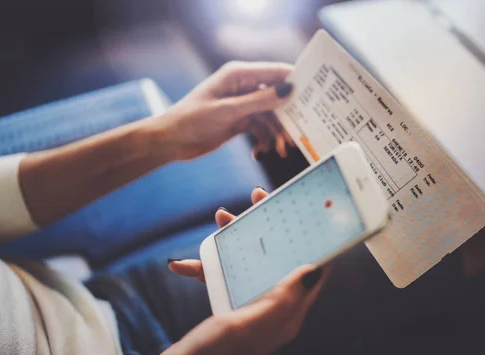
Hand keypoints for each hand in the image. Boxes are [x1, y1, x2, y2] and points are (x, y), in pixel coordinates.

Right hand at [151, 188, 329, 354]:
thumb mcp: (251, 324)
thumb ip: (284, 298)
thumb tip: (315, 270)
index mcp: (286, 315)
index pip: (310, 269)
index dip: (309, 238)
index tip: (301, 208)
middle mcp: (273, 309)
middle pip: (279, 258)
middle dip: (268, 227)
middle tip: (256, 199)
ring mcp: (250, 308)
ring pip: (249, 263)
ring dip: (235, 239)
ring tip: (220, 218)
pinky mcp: (228, 311)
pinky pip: (221, 280)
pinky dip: (205, 268)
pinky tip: (182, 264)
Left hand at [158, 61, 295, 160]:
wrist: (170, 141)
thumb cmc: (191, 120)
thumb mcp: (228, 111)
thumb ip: (259, 102)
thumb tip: (288, 90)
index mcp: (239, 74)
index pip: (275, 72)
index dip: (295, 82)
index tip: (314, 97)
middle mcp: (243, 87)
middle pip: (276, 97)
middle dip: (287, 117)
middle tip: (297, 136)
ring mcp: (242, 104)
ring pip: (270, 117)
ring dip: (277, 134)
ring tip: (281, 151)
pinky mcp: (240, 120)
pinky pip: (261, 129)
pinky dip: (264, 141)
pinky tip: (260, 154)